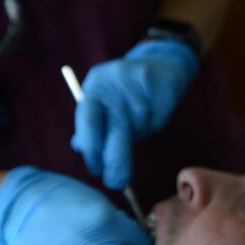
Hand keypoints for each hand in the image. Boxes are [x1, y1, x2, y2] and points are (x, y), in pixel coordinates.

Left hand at [71, 39, 197, 188]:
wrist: (161, 61)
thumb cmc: (125, 88)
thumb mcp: (102, 98)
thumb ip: (91, 122)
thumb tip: (81, 148)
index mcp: (95, 86)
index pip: (88, 124)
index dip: (91, 151)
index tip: (95, 170)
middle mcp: (115, 83)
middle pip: (116, 132)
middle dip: (116, 163)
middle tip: (115, 183)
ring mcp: (141, 84)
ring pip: (139, 129)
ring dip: (139, 133)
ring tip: (140, 115)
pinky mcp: (163, 88)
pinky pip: (157, 123)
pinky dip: (155, 124)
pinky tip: (154, 110)